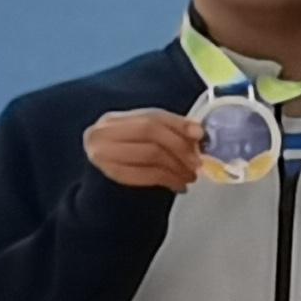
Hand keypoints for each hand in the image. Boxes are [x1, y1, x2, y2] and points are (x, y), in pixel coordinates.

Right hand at [85, 108, 209, 193]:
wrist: (100, 183)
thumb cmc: (125, 158)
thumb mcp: (140, 140)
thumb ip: (165, 131)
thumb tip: (197, 133)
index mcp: (113, 120)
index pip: (151, 116)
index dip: (178, 124)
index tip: (199, 135)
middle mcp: (103, 133)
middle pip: (150, 132)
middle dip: (179, 146)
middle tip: (197, 161)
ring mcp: (103, 154)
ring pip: (150, 153)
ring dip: (177, 166)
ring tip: (190, 175)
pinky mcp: (112, 174)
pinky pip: (147, 175)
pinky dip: (169, 180)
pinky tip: (179, 185)